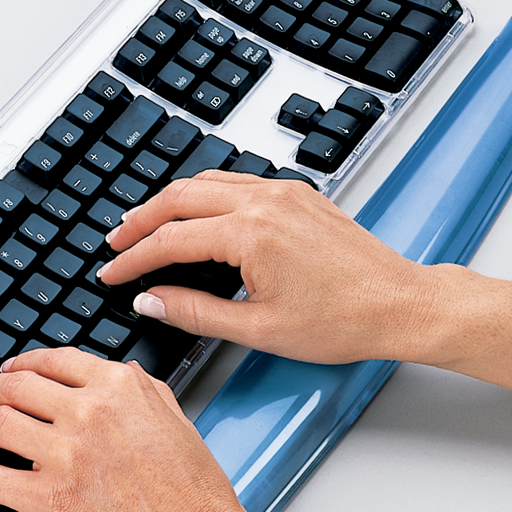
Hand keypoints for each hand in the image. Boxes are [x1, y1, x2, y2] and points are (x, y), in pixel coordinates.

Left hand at [0, 346, 256, 511]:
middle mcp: (88, 412)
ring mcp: (65, 455)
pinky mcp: (49, 499)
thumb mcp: (177, 420)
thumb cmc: (195, 493)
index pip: (54, 361)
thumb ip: (145, 390)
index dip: (22, 363)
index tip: (8, 370)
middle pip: (16, 387)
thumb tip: (121, 372)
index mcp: (120, 388)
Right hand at [100, 170, 437, 364]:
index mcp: (252, 234)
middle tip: (117, 242)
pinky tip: (197, 211)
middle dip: (141, 220)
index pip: (171, 240)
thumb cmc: (344, 319)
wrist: (399, 303)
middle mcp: (265, 202)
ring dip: (170, 201)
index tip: (112, 272)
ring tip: (145, 223)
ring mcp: (283, 193)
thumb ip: (195, 313)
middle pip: (180, 198)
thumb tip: (152, 301)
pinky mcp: (298, 194)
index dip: (134, 258)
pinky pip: (237, 182)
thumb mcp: (258, 329)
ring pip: (207, 182)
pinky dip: (204, 193)